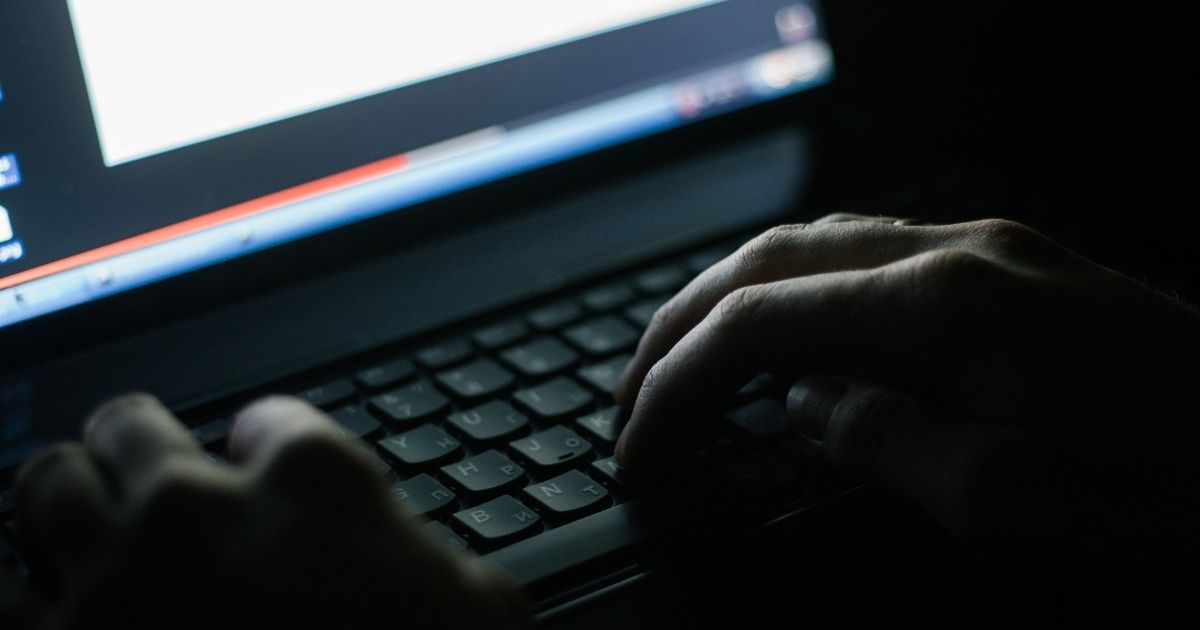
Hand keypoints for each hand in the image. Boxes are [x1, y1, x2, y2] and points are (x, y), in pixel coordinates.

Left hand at [15, 394, 525, 628]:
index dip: (263, 448)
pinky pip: (2, 598)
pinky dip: (25, 599)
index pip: (266, 419)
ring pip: (42, 484)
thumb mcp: (483, 612)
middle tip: (149, 484)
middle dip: (136, 449)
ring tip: (82, 532)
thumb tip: (431, 564)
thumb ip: (442, 561)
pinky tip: (54, 613)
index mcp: (313, 482)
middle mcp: (200, 508)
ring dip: (63, 504)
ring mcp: (114, 578)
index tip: (256, 471)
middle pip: (128, 426)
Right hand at [614, 215, 1199, 577]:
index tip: (636, 441)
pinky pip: (876, 257)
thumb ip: (876, 437)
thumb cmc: (1167, 497)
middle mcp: (959, 251)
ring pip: (820, 243)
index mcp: (942, 302)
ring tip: (688, 352)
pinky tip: (795, 329)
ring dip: (738, 295)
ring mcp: (993, 249)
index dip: (677, 383)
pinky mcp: (1018, 269)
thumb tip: (800, 405)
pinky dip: (806, 291)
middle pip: (772, 260)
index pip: (759, 324)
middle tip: (632, 389)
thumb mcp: (1001, 501)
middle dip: (684, 322)